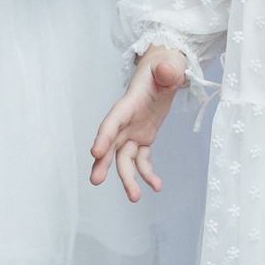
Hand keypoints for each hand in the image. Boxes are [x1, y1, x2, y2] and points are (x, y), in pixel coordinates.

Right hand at [90, 48, 187, 200]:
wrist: (165, 72)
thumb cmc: (164, 67)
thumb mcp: (169, 67)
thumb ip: (167, 70)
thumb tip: (166, 71)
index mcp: (129, 103)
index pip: (113, 120)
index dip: (104, 136)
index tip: (95, 153)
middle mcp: (127, 120)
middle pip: (111, 144)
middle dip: (103, 163)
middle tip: (96, 181)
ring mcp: (133, 131)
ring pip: (124, 158)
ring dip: (127, 178)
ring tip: (134, 198)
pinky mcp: (143, 138)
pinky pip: (142, 159)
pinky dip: (147, 173)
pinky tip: (156, 186)